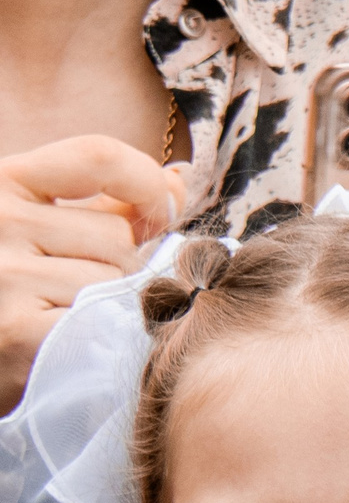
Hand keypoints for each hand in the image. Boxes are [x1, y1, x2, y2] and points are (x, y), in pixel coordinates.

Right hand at [0, 135, 187, 411]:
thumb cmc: (15, 287)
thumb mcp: (43, 229)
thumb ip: (107, 204)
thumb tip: (177, 180)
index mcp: (1, 181)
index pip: (100, 157)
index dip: (148, 186)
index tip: (161, 215)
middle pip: (118, 235)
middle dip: (119, 267)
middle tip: (76, 291)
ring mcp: (5, 275)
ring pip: (117, 284)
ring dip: (110, 307)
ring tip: (67, 319)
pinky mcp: (19, 331)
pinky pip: (107, 324)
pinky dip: (103, 338)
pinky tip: (72, 345)